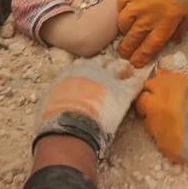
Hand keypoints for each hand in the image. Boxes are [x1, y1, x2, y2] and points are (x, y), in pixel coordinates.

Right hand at [34, 56, 148, 159]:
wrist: (69, 126)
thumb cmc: (55, 118)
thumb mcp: (50, 100)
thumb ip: (57, 93)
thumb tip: (56, 97)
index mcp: (73, 70)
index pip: (85, 63)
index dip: (90, 69)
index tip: (93, 73)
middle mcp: (92, 70)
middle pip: (104, 62)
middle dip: (108, 67)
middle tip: (112, 73)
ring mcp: (109, 79)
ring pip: (122, 67)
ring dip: (124, 71)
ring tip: (127, 75)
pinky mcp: (123, 92)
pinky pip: (135, 83)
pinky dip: (136, 84)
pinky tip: (137, 86)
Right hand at [117, 0, 187, 66]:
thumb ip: (180, 29)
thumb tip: (173, 41)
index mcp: (165, 25)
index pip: (149, 47)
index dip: (141, 57)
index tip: (135, 63)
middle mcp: (148, 17)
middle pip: (133, 39)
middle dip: (127, 50)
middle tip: (123, 54)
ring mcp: (136, 3)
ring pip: (123, 24)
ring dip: (124, 31)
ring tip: (125, 32)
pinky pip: (120, 6)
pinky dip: (121, 11)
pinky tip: (124, 12)